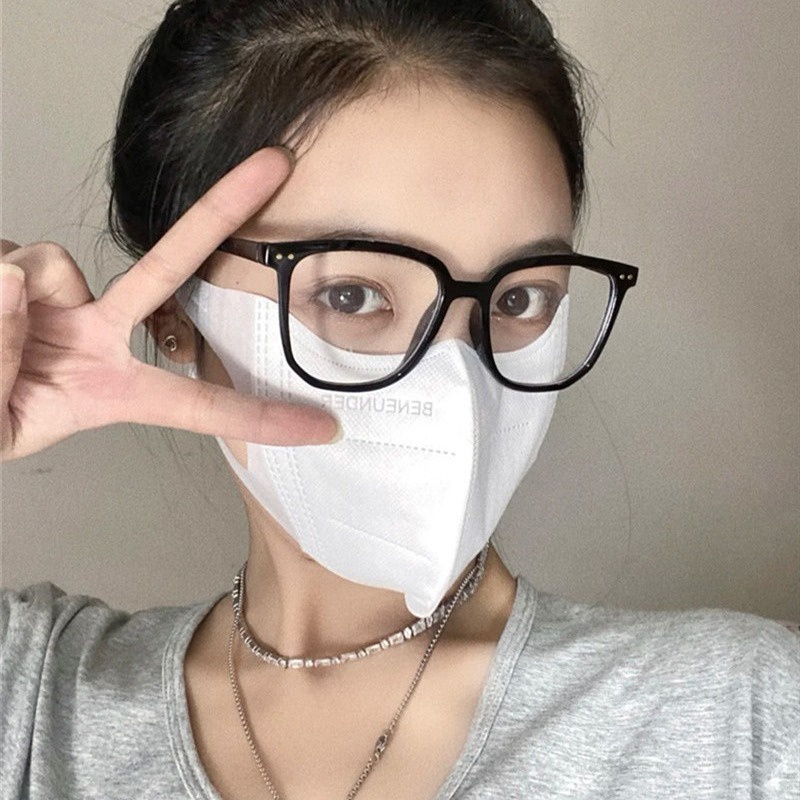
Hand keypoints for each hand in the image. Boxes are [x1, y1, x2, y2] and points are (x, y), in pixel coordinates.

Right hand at [0, 148, 337, 460]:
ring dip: (11, 302)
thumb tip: (16, 284)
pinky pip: (12, 258)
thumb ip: (4, 372)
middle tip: (278, 165)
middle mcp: (102, 334)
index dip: (260, 416)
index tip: (321, 424)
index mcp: (114, 391)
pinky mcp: (23, 269)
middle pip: (170, 269)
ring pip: (52, 263)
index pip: (199, 405)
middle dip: (221, 215)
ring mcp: (66, 298)